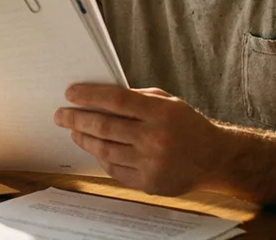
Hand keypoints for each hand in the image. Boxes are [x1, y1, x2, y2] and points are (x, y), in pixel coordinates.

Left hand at [54, 84, 223, 195]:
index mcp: (160, 112)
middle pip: (104, 127)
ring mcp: (151, 162)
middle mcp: (155, 138)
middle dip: (76, 119)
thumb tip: (100, 95)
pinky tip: (94, 148)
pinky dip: (101, 157)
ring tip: (73, 131)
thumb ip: (137, 98)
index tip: (70, 93)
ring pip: (105, 150)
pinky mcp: (149, 182)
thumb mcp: (168, 102)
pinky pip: (115, 169)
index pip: (115, 100)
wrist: (214, 158)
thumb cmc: (187, 125)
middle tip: (61, 115)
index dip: (89, 96)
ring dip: (84, 139)